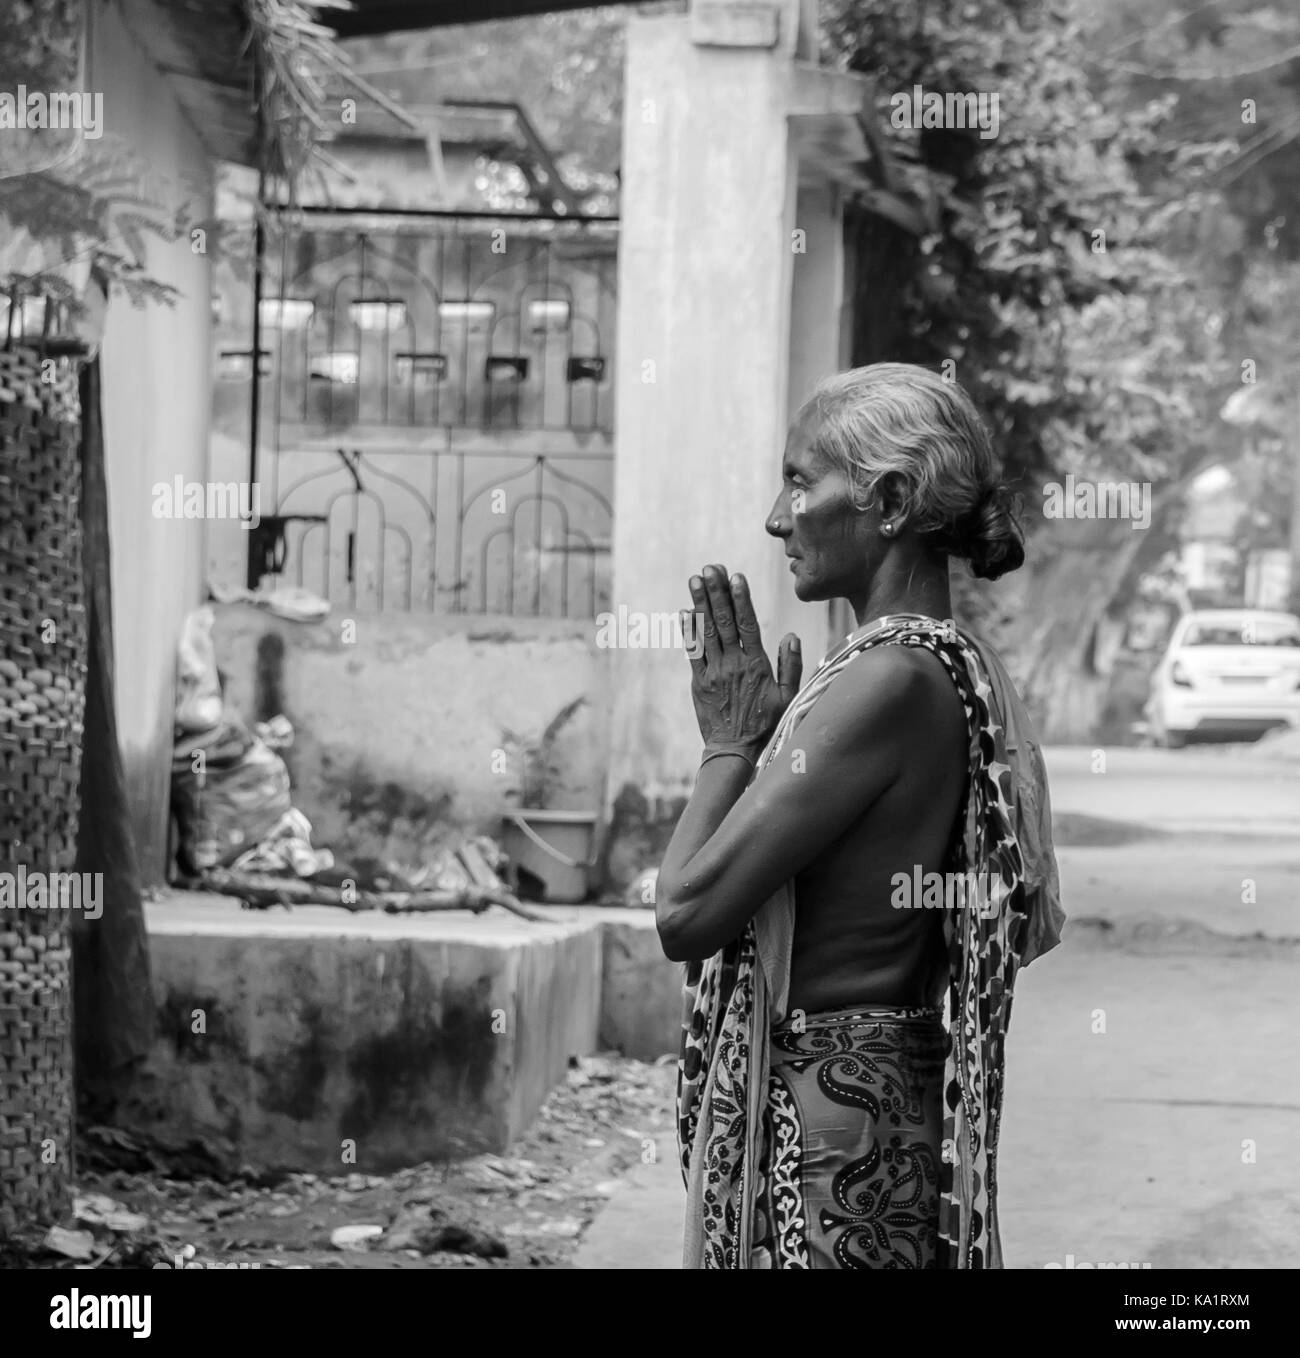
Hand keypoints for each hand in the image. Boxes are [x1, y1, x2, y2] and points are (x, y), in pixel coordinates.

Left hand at [683, 564, 801, 757]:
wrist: (736, 752)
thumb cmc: (767, 725)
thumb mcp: (788, 697)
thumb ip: (791, 666)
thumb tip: (791, 636)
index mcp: (757, 665)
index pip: (748, 624)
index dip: (741, 598)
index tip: (736, 576)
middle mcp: (733, 665)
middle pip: (724, 622)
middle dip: (716, 592)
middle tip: (710, 568)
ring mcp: (713, 673)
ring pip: (706, 632)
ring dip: (700, 604)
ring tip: (695, 579)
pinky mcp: (699, 683)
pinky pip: (692, 652)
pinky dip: (688, 631)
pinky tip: (684, 612)